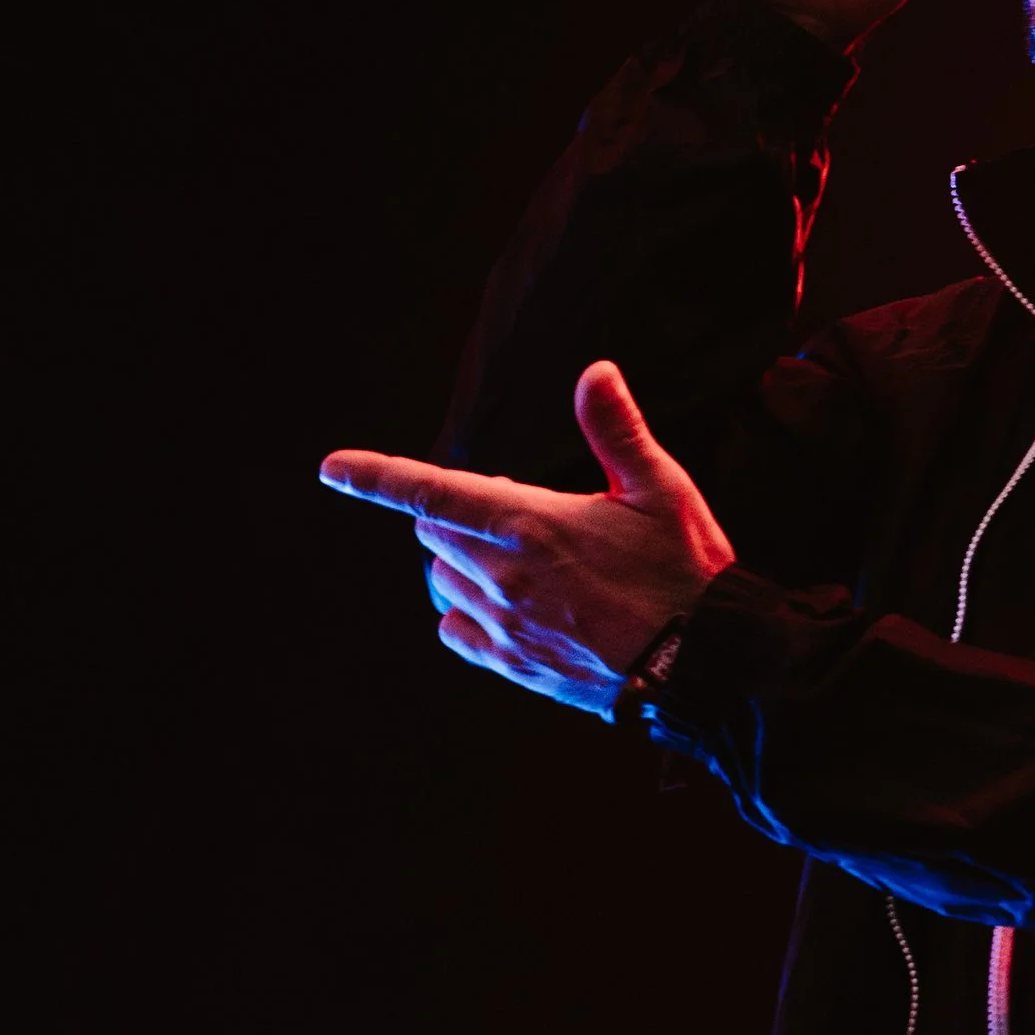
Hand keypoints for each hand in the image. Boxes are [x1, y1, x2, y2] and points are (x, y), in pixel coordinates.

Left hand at [318, 362, 735, 721]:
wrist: (702, 662)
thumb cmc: (685, 568)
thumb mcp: (661, 487)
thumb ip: (617, 429)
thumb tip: (594, 371)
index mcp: (529, 522)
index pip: (429, 492)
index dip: (374, 476)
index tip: (332, 467)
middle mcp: (503, 574)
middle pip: (433, 533)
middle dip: (455, 512)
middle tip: (515, 509)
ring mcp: (504, 623)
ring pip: (442, 580)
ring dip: (459, 560)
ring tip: (514, 555)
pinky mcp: (513, 663)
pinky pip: (455, 631)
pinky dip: (463, 610)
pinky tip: (501, 603)